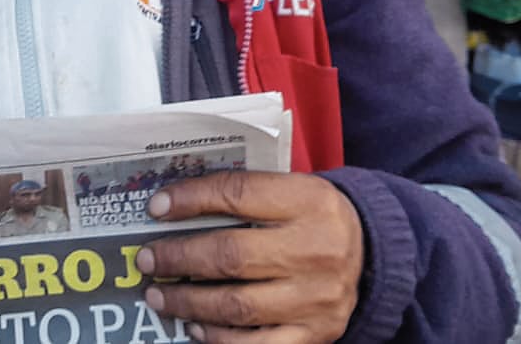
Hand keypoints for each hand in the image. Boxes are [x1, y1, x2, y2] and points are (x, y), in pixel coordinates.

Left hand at [137, 172, 363, 343]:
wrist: (374, 257)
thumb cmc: (315, 218)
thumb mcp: (294, 190)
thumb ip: (246, 194)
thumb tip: (173, 205)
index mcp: (309, 201)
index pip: (238, 195)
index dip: (191, 199)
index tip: (156, 207)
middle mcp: (316, 249)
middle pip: (231, 256)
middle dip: (178, 258)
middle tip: (146, 259)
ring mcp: (316, 297)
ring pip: (237, 305)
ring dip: (188, 302)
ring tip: (159, 295)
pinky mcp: (316, 333)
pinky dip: (219, 338)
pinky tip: (194, 328)